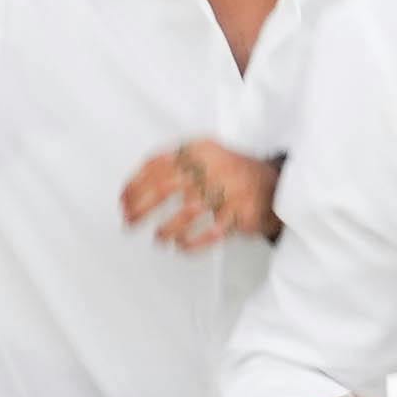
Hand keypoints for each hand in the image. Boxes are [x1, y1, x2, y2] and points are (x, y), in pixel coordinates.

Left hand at [119, 138, 280, 252]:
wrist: (274, 184)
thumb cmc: (229, 173)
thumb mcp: (202, 156)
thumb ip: (171, 163)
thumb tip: (131, 188)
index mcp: (200, 149)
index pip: (157, 164)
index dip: (135, 184)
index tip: (122, 201)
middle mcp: (214, 166)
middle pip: (166, 187)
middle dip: (141, 208)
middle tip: (129, 222)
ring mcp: (229, 190)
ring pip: (187, 213)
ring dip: (166, 229)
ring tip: (159, 238)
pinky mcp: (242, 214)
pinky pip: (211, 233)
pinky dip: (192, 243)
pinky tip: (181, 247)